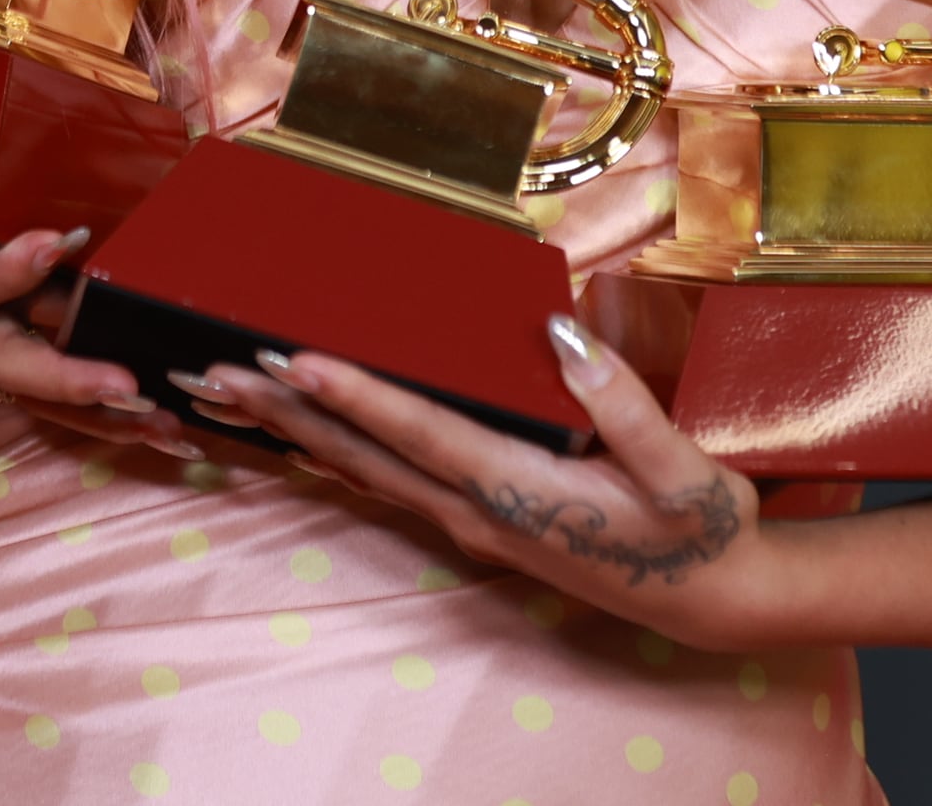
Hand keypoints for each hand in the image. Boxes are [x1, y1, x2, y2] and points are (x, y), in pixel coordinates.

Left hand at [192, 316, 781, 645]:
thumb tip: (559, 333)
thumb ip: (620, 405)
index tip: (295, 360)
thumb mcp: (682, 472)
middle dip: (289, 412)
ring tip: (236, 395)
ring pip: (367, 472)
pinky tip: (305, 436)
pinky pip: (389, 483)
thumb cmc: (700, 528)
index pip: (421, 433)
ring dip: (299, 432)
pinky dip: (337, 453)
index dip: (357, 395)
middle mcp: (478, 512)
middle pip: (366, 457)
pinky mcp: (479, 520)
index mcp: (520, 493)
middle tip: (218, 371)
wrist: (712, 598)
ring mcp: (473, 523)